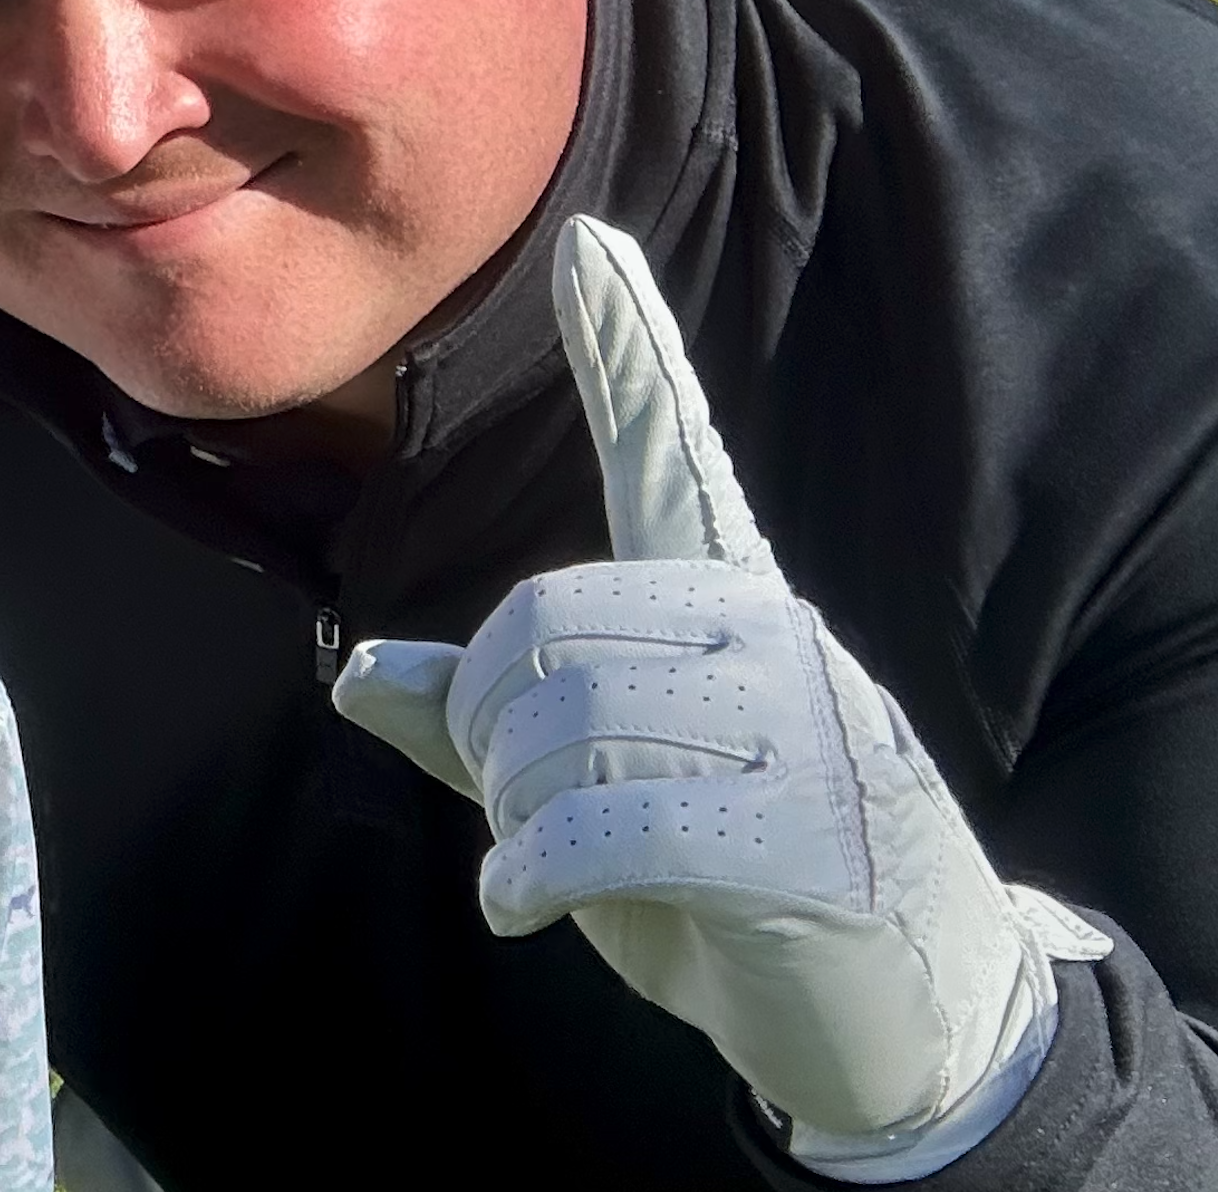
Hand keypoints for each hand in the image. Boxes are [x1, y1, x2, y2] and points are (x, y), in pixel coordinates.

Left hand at [335, 215, 1108, 1170]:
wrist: (910, 1020)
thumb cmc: (733, 885)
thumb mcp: (595, 797)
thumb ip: (481, 733)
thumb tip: (351, 669)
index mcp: (728, 601)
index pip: (668, 451)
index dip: (625, 349)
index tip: (586, 242)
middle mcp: (771, 635)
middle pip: (549, 619)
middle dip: (484, 722)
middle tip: (505, 799)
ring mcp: (803, 729)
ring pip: (572, 713)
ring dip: (514, 807)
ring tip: (537, 860)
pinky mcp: (808, 837)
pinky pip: (611, 818)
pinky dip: (537, 868)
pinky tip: (521, 902)